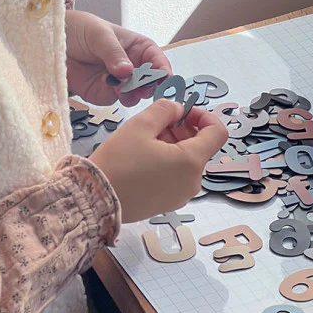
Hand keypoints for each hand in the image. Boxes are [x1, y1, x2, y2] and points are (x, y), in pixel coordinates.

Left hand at [65, 10, 171, 105]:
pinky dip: (114, 97)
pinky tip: (110, 88)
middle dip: (150, 86)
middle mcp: (132, 66)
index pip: (157, 60)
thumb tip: (127, 70)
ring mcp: (119, 81)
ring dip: (132, 94)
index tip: (164, 78)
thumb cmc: (79, 29)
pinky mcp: (103, 93)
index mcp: (138, 47)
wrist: (53, 42)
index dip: (163, 69)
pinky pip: (115, 99)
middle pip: (150, 82)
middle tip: (144, 88)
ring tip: (123, 88)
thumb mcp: (99, 34)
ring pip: (135, 94)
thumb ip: (113, 52)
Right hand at [88, 99, 227, 222]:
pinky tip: (143, 157)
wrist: (95, 199)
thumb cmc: (118, 161)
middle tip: (157, 122)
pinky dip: (168, 161)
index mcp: (191, 162)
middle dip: (183, 129)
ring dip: (174, 144)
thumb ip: (165, 109)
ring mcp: (181, 195)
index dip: (204, 115)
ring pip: (187, 161)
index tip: (183, 110)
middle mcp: (193, 182)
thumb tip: (178, 109)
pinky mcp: (168, 203)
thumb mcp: (140, 125)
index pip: (218, 132)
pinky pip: (177, 176)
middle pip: (201, 146)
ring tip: (146, 139)